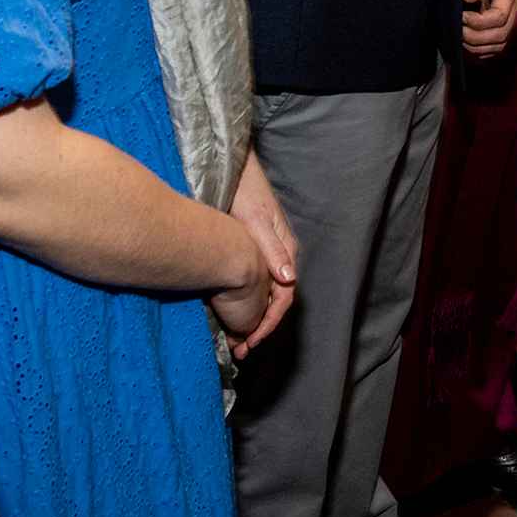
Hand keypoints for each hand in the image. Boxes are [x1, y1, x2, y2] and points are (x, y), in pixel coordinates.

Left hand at [227, 148, 296, 358]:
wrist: (229, 166)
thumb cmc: (242, 189)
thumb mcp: (254, 218)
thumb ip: (270, 247)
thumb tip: (287, 279)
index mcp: (286, 249)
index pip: (284, 298)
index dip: (267, 324)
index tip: (248, 343)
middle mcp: (280, 254)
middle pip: (275, 302)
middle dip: (259, 328)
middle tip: (237, 350)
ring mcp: (267, 252)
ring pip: (265, 296)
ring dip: (252, 320)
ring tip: (233, 339)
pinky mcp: (252, 250)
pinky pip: (255, 286)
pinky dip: (246, 304)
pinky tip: (229, 312)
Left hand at [460, 0, 516, 57]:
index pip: (499, 17)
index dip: (478, 22)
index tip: (461, 16)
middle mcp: (515, 7)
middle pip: (501, 35)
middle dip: (476, 37)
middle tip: (457, 30)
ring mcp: (511, 18)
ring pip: (500, 44)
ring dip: (477, 46)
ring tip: (459, 37)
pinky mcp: (503, 25)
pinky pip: (496, 46)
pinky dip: (481, 50)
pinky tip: (466, 42)